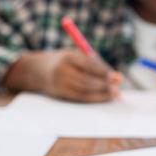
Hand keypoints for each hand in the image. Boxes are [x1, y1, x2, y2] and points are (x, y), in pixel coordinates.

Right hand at [3, 50, 121, 102]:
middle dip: (105, 85)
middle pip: (87, 80)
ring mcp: (59, 84)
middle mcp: (62, 71)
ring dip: (102, 94)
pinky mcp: (59, 94)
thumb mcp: (77, 56)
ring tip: (115, 94)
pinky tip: (104, 98)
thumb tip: (117, 77)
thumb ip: (96, 64)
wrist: (37, 70)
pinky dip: (94, 99)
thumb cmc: (65, 61)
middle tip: (118, 88)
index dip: (104, 72)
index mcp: (68, 56)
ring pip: (84, 92)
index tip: (117, 76)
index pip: (89, 65)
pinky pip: (79, 98)